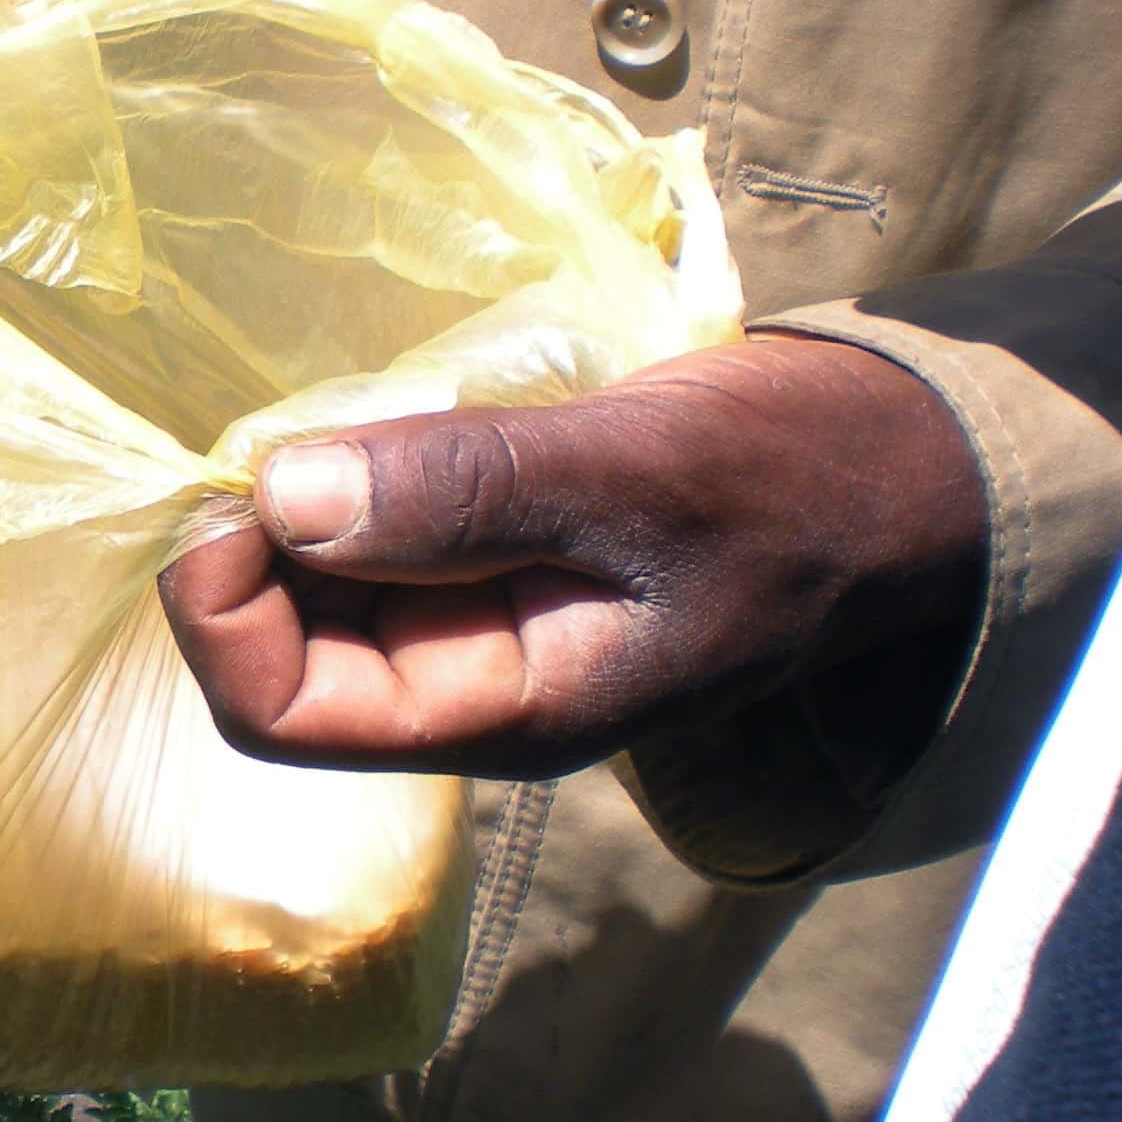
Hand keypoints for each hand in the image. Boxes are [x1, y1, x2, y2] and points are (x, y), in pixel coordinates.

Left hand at [158, 338, 985, 776]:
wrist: (898, 465)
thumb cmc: (789, 480)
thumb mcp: (635, 475)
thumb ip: (466, 493)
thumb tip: (282, 498)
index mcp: (501, 710)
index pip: (279, 714)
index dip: (224, 611)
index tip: (238, 491)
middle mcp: (470, 681)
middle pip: (279, 645)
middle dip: (250, 545)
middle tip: (277, 422)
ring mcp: (479, 617)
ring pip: (317, 580)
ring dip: (298, 498)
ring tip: (337, 408)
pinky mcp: (492, 549)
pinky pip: (373, 527)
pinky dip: (350, 468)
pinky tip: (378, 408)